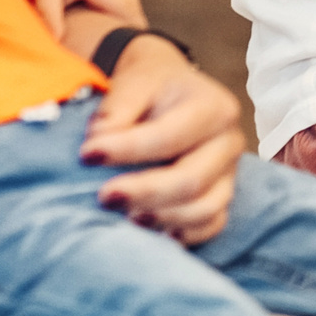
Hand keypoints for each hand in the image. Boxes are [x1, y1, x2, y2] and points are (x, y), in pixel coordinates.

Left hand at [81, 39, 245, 247]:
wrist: (169, 92)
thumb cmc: (151, 88)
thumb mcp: (134, 81)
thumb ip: (116, 108)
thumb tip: (98, 142)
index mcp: (214, 107)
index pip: (171, 136)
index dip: (128, 149)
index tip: (86, 154)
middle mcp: (229, 142)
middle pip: (192, 180)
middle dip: (144, 193)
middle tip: (103, 196)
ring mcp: (228, 174)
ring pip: (205, 209)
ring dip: (160, 219)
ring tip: (124, 217)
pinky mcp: (220, 197)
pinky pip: (211, 226)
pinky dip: (184, 235)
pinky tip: (150, 231)